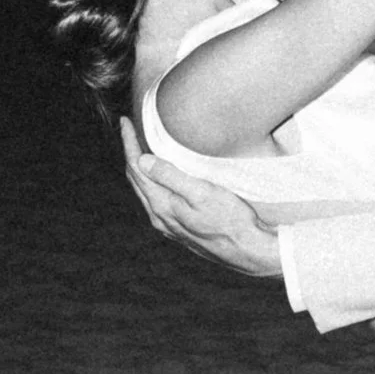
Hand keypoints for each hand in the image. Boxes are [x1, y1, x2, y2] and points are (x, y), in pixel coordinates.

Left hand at [120, 123, 285, 282]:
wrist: (248, 251)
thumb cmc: (231, 220)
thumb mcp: (202, 192)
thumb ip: (171, 176)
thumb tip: (143, 160)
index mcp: (162, 206)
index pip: (136, 168)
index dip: (129, 142)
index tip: (125, 122)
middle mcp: (159, 217)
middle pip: (136, 180)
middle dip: (130, 153)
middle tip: (129, 130)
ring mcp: (168, 225)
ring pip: (144, 192)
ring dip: (139, 169)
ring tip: (139, 149)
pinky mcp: (179, 230)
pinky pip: (154, 201)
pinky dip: (150, 183)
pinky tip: (159, 179)